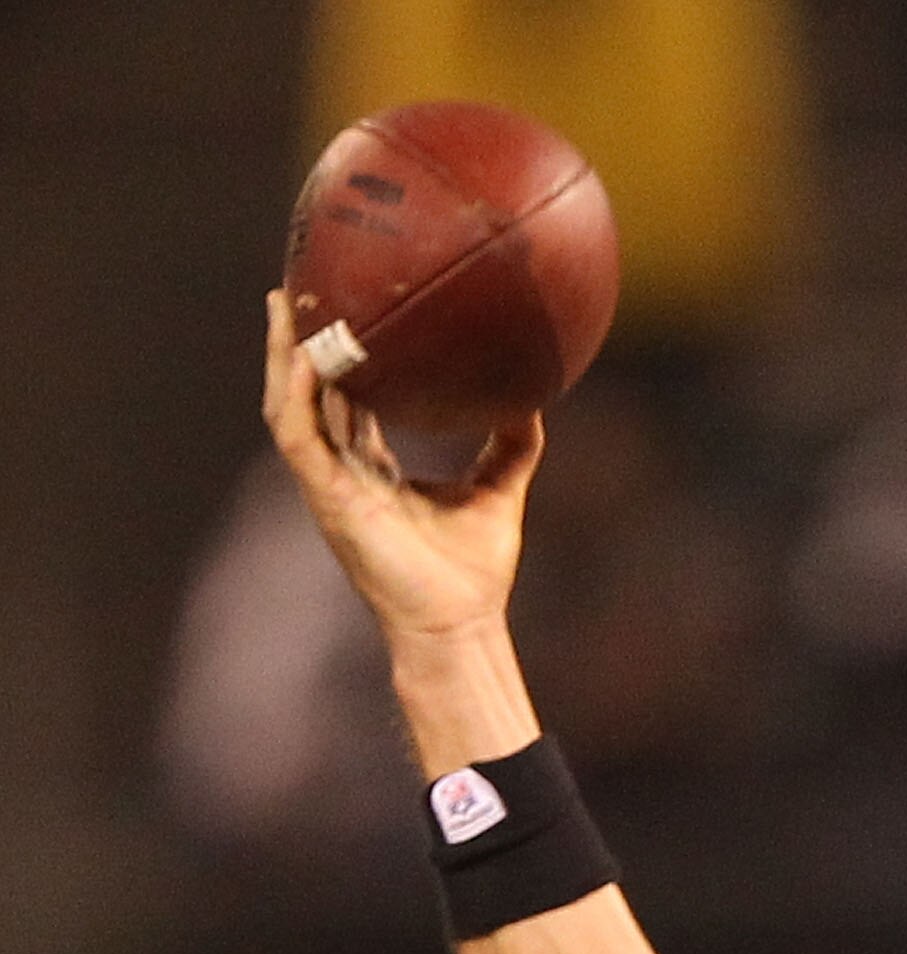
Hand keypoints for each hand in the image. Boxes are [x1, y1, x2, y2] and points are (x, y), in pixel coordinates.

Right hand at [261, 286, 543, 651]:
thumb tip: (535, 395)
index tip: (339, 308)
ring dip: (281, 355)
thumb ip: (513, 442)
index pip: (343, 401)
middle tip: (294, 283)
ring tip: (282, 302)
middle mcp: (343, 475)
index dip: (335, 358)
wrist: (461, 626)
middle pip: (305, 394)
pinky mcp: (328, 502)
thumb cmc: (475, 574)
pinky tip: (302, 353)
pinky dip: (297, 394)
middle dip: (293, 341)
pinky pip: (299, 436)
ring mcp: (329, 488)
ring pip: (290, 407)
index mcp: (371, 472)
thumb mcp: (500, 489)